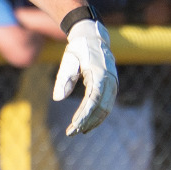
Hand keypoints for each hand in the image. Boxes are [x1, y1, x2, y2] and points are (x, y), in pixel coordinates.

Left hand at [53, 19, 116, 135]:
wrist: (93, 37)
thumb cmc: (78, 49)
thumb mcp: (68, 60)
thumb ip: (63, 78)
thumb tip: (57, 98)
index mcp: (99, 72)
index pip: (93, 99)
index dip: (84, 114)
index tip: (74, 125)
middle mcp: (110, 80)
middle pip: (101, 107)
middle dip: (87, 121)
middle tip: (72, 132)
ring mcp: (113, 83)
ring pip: (106, 108)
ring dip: (93, 121)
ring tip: (78, 131)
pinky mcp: (112, 86)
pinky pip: (107, 104)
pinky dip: (98, 115)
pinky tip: (87, 123)